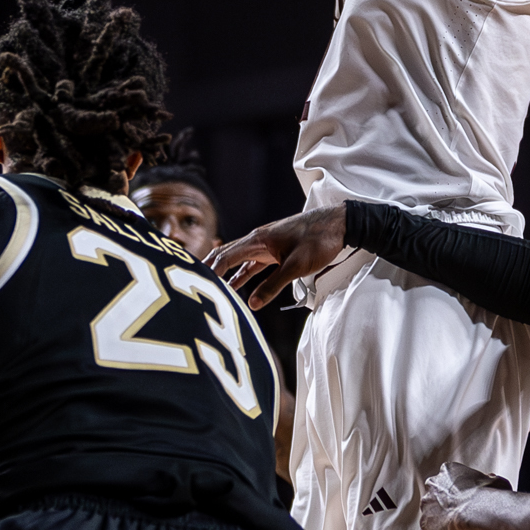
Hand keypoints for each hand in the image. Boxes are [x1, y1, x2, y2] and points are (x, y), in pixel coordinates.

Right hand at [208, 205, 347, 308]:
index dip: (208, 270)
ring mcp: (266, 246)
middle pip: (226, 256)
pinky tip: (235, 287)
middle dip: (209, 270)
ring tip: (210, 289)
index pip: (225, 256)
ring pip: (238, 261)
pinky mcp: (275, 251)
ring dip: (225, 275)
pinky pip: (253, 265)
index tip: (194, 284)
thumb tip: (252, 304)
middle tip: (191, 284)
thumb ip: (273, 286)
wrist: (339, 225)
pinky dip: (242, 275)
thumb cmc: (318, 241)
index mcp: (258, 240)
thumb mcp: (296, 267)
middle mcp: (258, 240)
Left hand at [421, 461, 510, 529]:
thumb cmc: (488, 498)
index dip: (464, 499)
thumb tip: (491, 482)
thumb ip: (488, 482)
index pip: (452, 486)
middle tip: (471, 526)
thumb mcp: (495, 482)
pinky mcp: (425, 526)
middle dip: (456, 515)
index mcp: (449, 472)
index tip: (472, 507)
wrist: (478, 514)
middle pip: (443, 504)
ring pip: (440, 521)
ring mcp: (427, 506)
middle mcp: (434, 487)